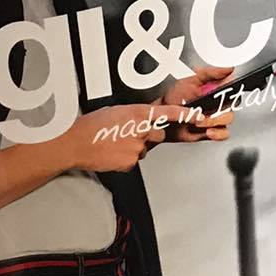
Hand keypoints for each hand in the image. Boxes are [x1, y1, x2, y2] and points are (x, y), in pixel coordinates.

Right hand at [59, 103, 189, 173]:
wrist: (77, 143)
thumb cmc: (92, 126)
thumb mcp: (117, 112)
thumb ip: (135, 117)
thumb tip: (142, 123)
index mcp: (138, 114)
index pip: (168, 114)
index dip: (185, 115)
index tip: (198, 116)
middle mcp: (141, 131)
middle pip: (157, 135)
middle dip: (148, 136)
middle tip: (129, 134)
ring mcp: (137, 149)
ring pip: (144, 149)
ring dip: (135, 147)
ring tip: (116, 144)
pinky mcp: (130, 163)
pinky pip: (134, 161)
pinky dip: (125, 158)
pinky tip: (113, 153)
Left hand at [162, 64, 235, 143]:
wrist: (164, 118)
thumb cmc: (174, 98)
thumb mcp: (190, 79)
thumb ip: (210, 73)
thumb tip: (228, 69)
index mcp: (215, 89)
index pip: (231, 88)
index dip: (231, 91)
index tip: (222, 94)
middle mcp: (217, 103)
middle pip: (231, 106)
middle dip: (219, 111)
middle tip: (204, 112)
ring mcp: (214, 116)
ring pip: (227, 119)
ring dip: (215, 122)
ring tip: (200, 122)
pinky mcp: (211, 130)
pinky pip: (223, 133)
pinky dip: (218, 134)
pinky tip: (209, 131)